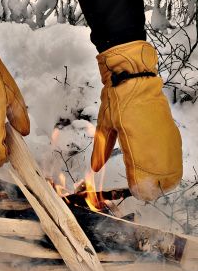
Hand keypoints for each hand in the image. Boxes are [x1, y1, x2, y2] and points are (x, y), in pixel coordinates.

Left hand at [91, 41, 181, 199]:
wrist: (134, 78)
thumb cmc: (116, 102)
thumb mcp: (104, 126)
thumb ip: (101, 149)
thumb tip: (96, 168)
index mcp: (134, 144)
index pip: (140, 176)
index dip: (139, 188)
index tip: (135, 192)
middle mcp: (153, 144)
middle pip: (159, 177)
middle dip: (152, 187)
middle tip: (144, 191)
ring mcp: (165, 137)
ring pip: (171, 168)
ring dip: (163, 180)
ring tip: (155, 184)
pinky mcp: (171, 131)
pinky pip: (175, 156)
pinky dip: (171, 167)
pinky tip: (164, 170)